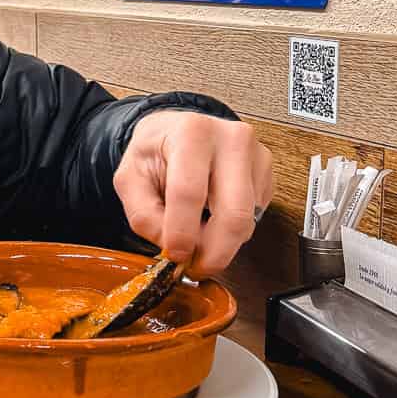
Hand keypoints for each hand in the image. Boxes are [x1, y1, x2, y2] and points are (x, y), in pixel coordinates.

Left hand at [113, 112, 272, 276]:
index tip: (176, 255)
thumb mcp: (130, 180)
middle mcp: (230, 138)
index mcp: (191, 133)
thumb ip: (145, 216)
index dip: (182, 234)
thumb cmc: (156, 152)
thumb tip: (171, 247)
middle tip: (197, 266)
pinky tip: (214, 215)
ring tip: (198, 235)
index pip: (189, 193)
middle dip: (214, 252)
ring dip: (222, 241)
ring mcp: (254, 153)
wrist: (177, 132)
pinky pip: (255, 216)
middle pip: (233, 213)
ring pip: (247, 220)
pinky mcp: (266, 171)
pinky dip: (233, 228)